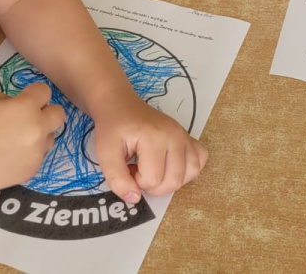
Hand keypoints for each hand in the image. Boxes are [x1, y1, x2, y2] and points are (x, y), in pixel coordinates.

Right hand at [0, 81, 64, 194]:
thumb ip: (11, 100)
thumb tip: (20, 105)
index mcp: (27, 107)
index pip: (44, 91)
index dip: (34, 93)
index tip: (26, 97)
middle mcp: (38, 128)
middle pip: (59, 113)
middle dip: (47, 112)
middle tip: (30, 116)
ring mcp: (38, 151)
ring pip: (51, 136)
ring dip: (40, 134)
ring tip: (17, 139)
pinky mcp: (34, 168)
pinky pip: (40, 155)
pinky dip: (30, 152)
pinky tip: (11, 154)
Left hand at [91, 92, 207, 204]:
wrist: (121, 106)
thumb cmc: (113, 128)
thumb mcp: (105, 153)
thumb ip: (117, 179)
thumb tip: (135, 199)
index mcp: (154, 138)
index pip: (152, 180)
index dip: (136, 182)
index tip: (128, 167)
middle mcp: (175, 135)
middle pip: (173, 181)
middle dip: (152, 185)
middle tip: (138, 170)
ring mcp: (184, 135)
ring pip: (189, 174)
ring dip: (170, 181)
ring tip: (154, 169)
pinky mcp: (189, 137)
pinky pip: (200, 160)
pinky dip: (188, 170)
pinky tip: (171, 166)